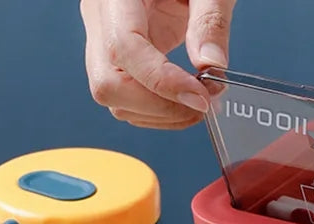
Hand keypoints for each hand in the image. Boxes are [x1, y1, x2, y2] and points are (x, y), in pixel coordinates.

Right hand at [80, 0, 235, 129]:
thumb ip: (210, 20)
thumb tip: (212, 64)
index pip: (122, 48)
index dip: (161, 82)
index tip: (201, 97)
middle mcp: (100, 18)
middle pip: (107, 84)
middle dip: (159, 106)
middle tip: (203, 103)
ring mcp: (106, 41)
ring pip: (116, 100)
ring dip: (162, 114)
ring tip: (201, 100)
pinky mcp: (121, 59)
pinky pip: (129, 100)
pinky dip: (161, 112)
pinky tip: (188, 101)